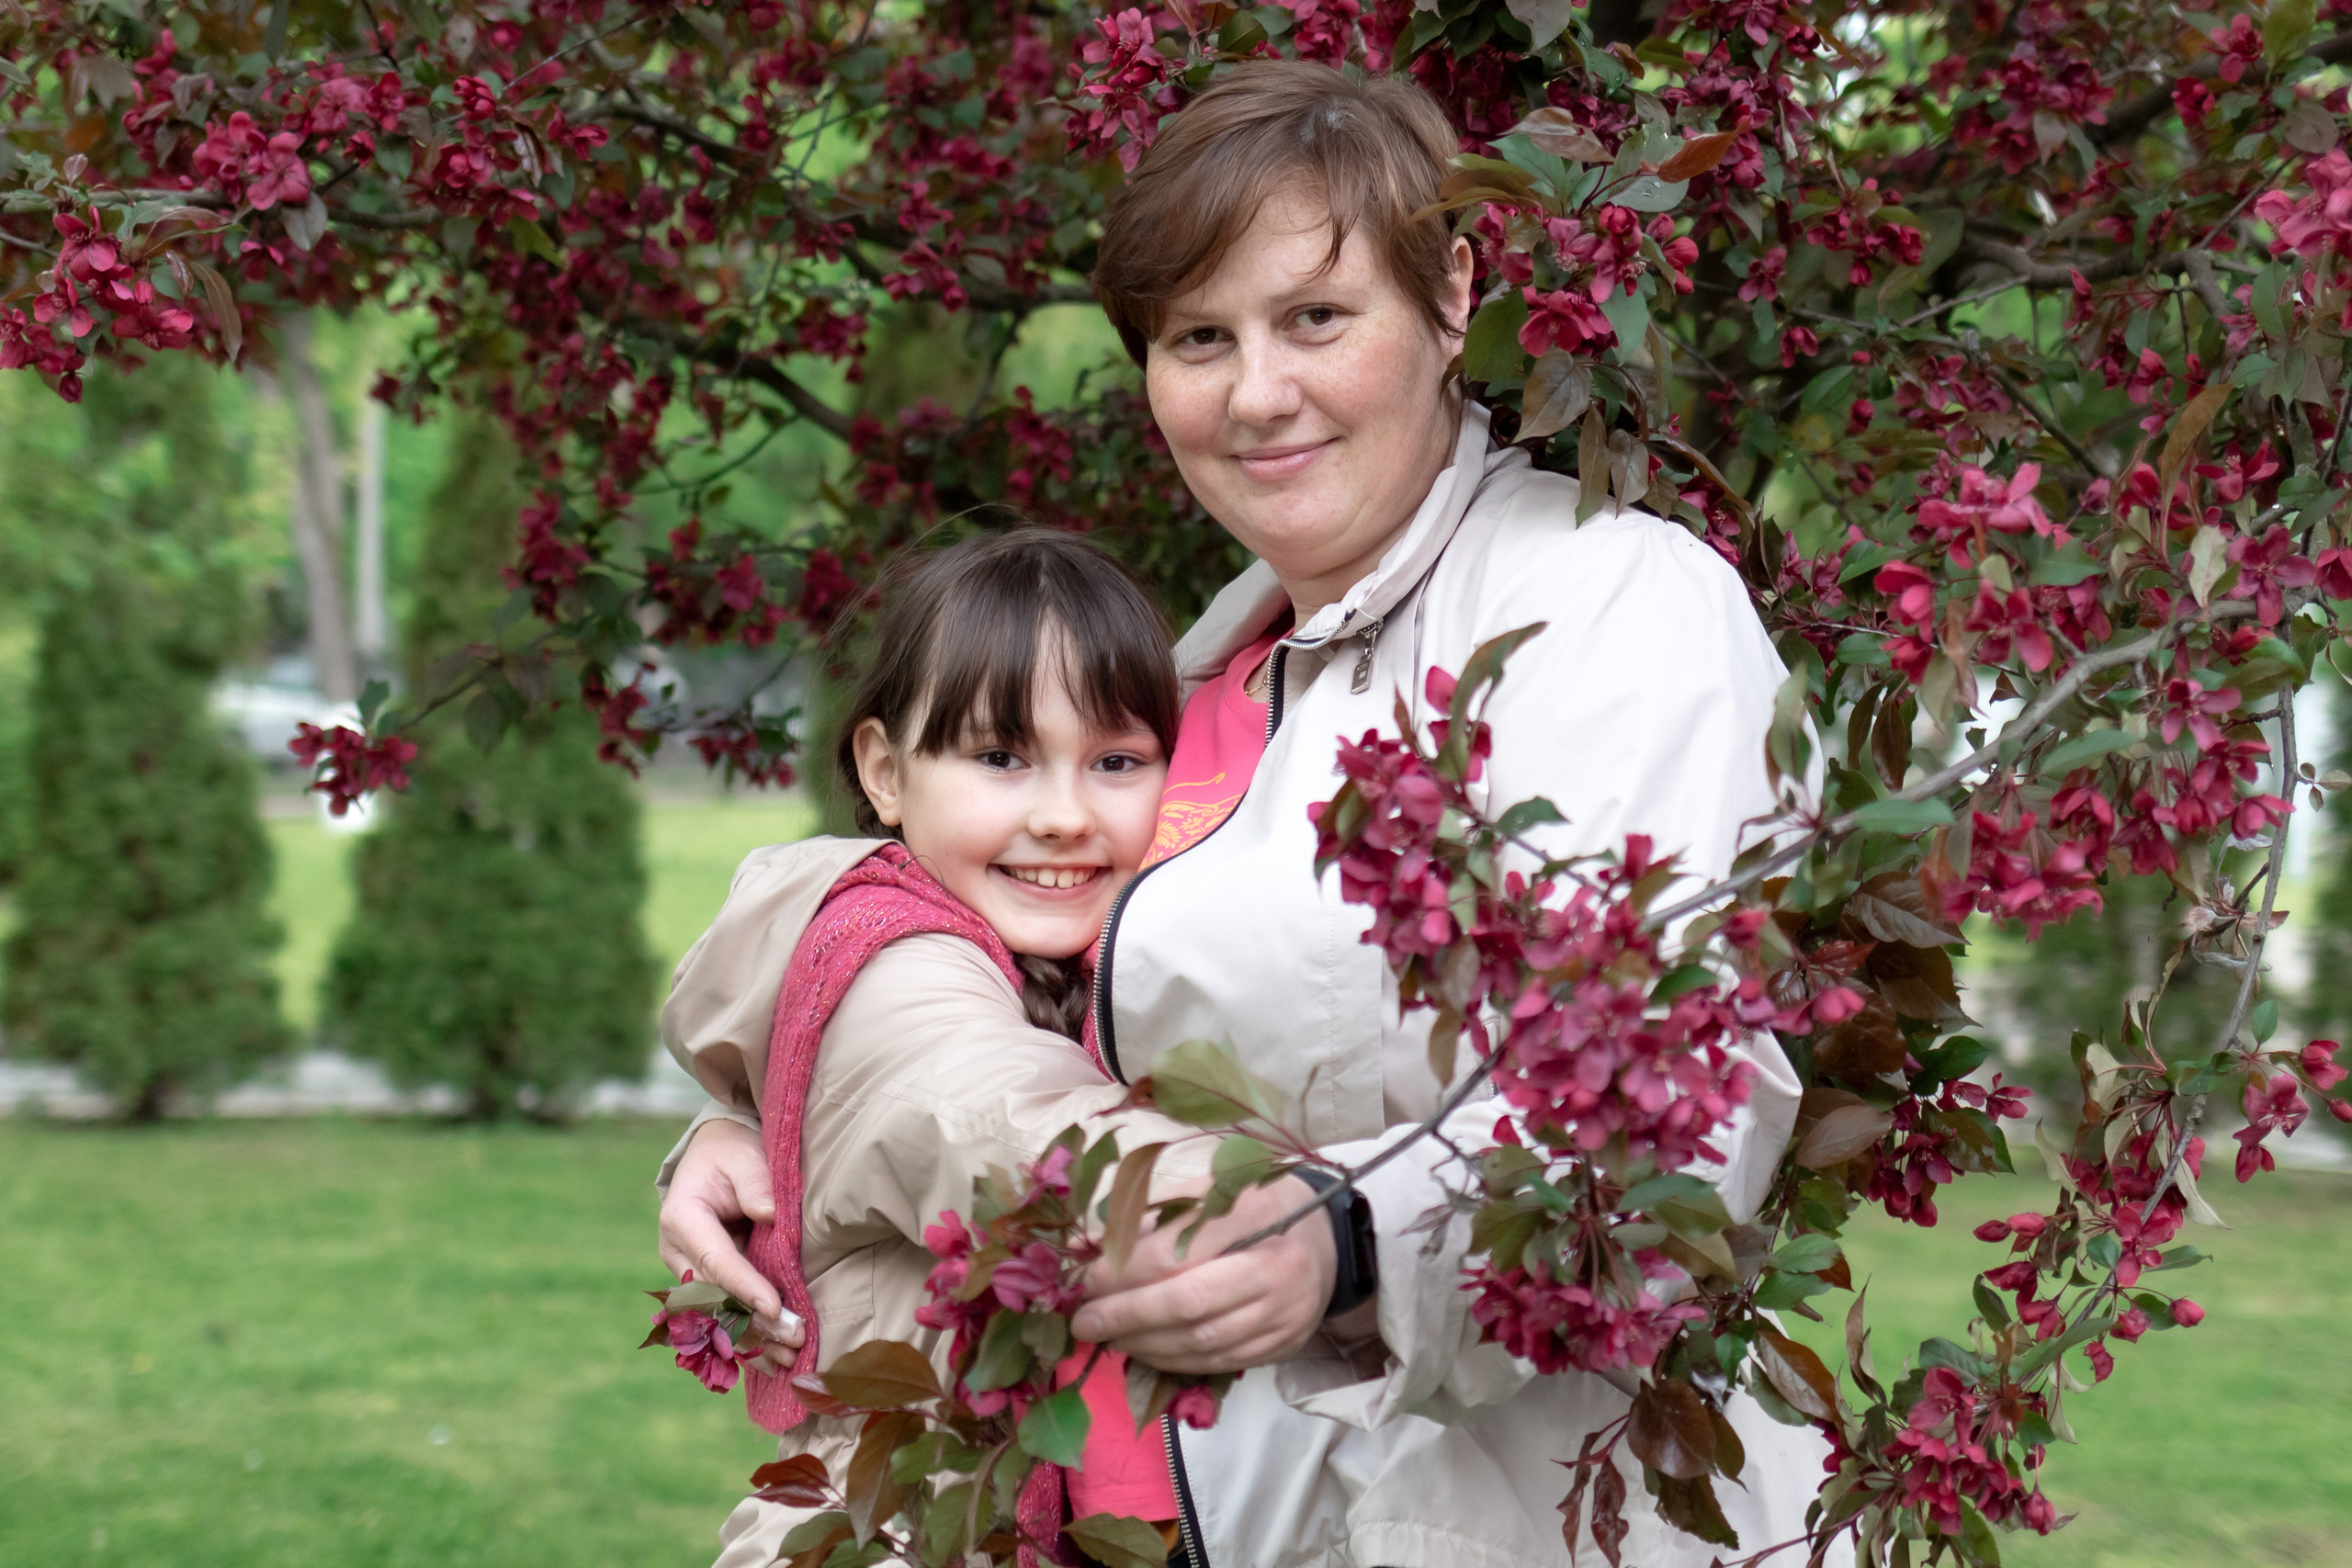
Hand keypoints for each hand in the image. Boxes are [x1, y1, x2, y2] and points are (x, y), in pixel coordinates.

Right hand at [658, 1118, 803, 1354]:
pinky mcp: (702, 1282)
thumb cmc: (732, 1153)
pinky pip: (722, 1315)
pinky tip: (772, 1361)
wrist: (714, 1156)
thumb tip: (770, 1215)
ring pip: (717, 1314)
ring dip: (753, 1339)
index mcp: (682, 1217)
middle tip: (795, 1339)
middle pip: (716, 1296)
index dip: (744, 1287)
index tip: (774, 1308)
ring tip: (790, 1359)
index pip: (716, 1260)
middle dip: (755, 1321)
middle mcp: (677, 1250)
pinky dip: (746, 1338)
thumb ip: (756, 1184)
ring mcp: (686, 1271)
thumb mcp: (743, 1157)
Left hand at [1071, 1175, 1337, 1373]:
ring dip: (1145, 1345)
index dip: (1125, 1271)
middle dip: (1127, 1316)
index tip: (1088, 1279)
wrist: (1328, 1238)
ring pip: (1203, 1343)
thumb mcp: (1210, 1192)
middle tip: (1084, 1321)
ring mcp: (1286, 1313)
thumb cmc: (1257, 1206)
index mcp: (1255, 1214)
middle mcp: (1276, 1268)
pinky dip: (1175, 1361)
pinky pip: (1221, 1362)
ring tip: (1107, 1337)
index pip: (1178, 1251)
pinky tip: (1145, 1350)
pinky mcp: (1285, 1345)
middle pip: (1190, 1304)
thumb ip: (1153, 1217)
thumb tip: (1089, 1247)